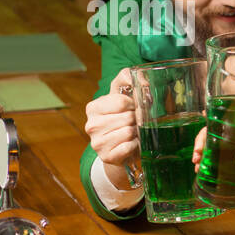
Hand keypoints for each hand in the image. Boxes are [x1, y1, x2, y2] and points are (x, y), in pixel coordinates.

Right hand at [84, 67, 140, 183]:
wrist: (121, 149)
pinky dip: (135, 146)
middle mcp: (91, 125)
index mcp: (93, 107)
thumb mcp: (122, 95)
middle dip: (136, 120)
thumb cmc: (123, 118)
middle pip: (127, 117)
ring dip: (137, 133)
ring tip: (133, 134)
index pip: (122, 102)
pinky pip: (129, 147)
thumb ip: (128, 78)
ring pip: (129, 132)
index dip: (134, 105)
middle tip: (134, 124)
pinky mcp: (106, 156)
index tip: (133, 109)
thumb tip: (143, 79)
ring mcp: (97, 142)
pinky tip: (131, 145)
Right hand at [188, 126, 234, 207]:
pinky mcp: (230, 169)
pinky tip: (199, 171)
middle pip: (216, 135)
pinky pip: (213, 163)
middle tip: (197, 155)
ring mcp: (234, 157)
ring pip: (212, 149)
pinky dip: (204, 164)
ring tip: (196, 164)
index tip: (203, 117)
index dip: (215, 121)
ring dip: (200, 153)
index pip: (230, 123)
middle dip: (202, 141)